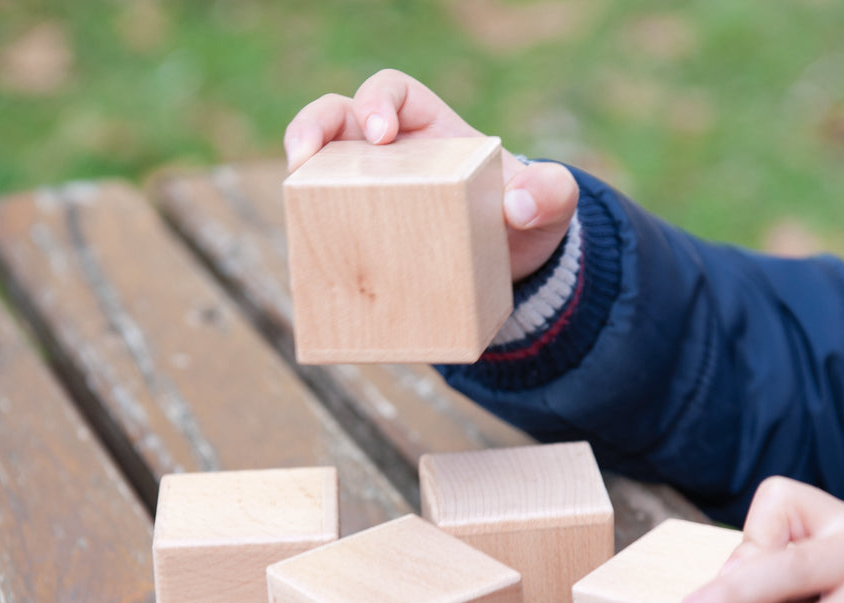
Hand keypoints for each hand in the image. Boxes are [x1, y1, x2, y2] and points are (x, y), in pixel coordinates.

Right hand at [283, 69, 577, 280]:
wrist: (511, 270)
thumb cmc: (525, 221)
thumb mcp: (548, 206)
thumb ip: (550, 194)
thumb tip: (520, 205)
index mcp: (431, 127)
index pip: (392, 91)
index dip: (377, 101)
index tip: (378, 133)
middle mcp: (391, 152)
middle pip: (336, 117)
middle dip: (314, 126)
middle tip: (306, 155)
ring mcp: (369, 189)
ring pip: (318, 164)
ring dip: (300, 170)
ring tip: (293, 192)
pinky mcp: (360, 232)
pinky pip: (325, 222)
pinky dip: (312, 231)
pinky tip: (311, 255)